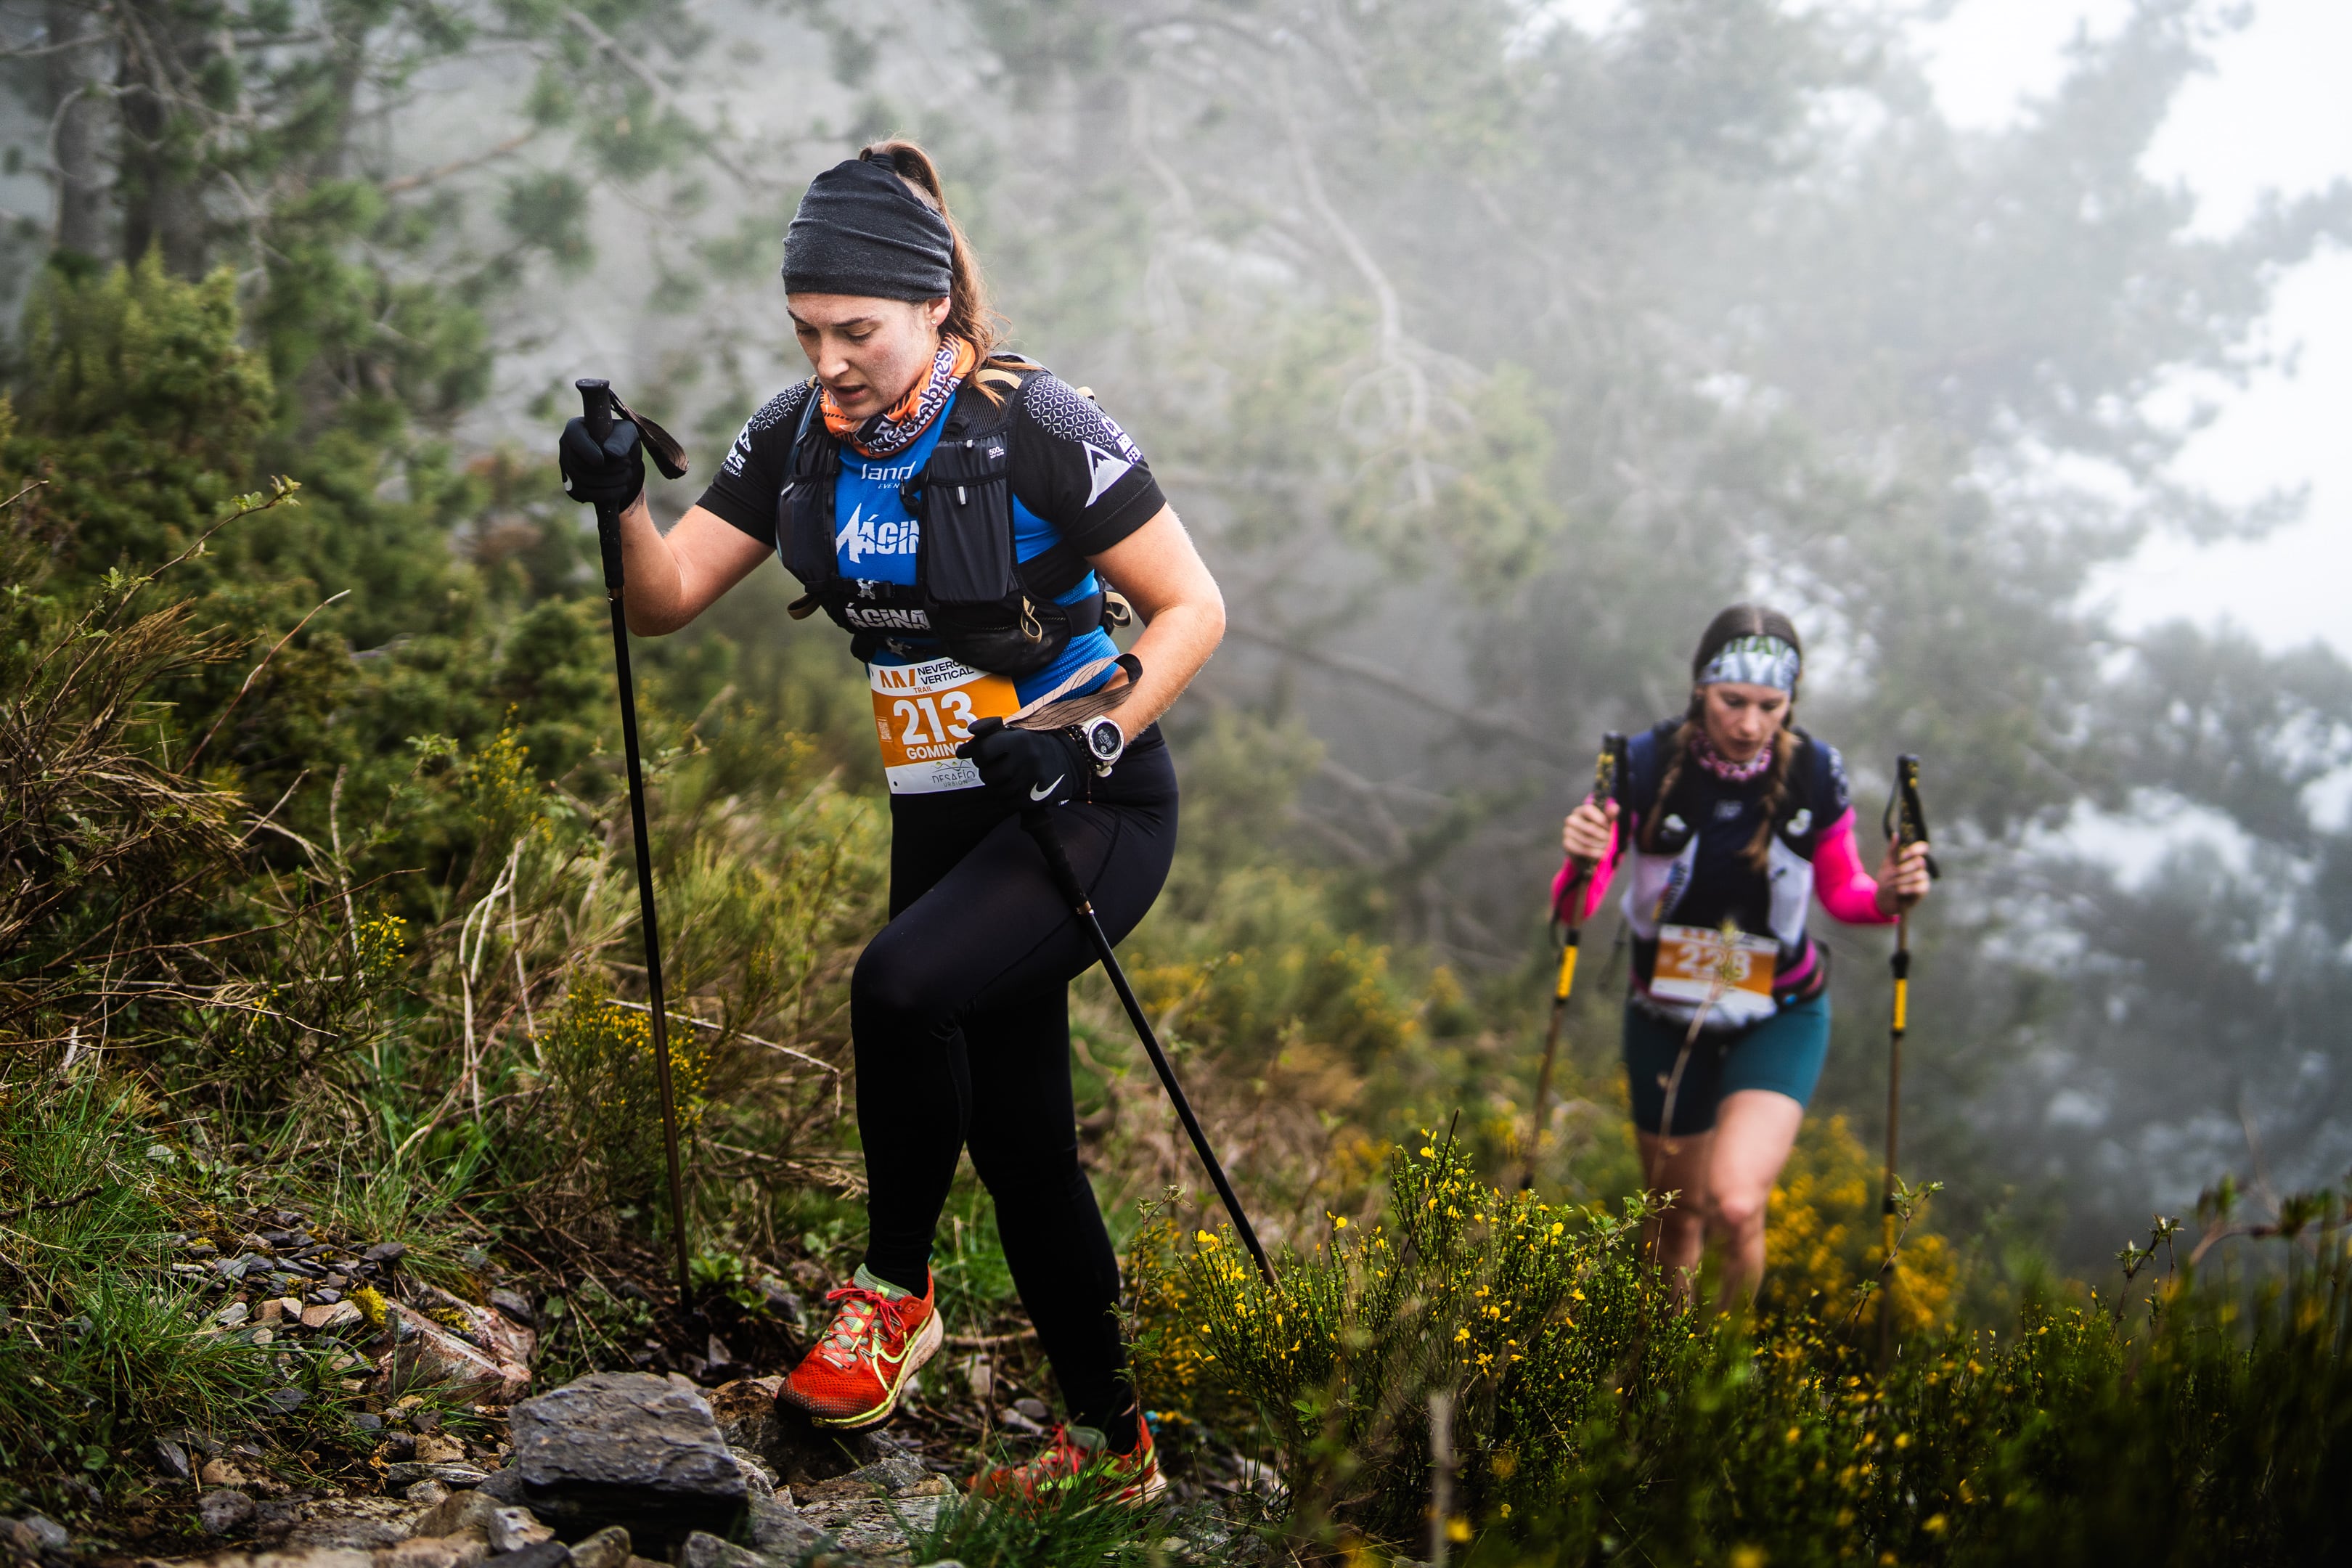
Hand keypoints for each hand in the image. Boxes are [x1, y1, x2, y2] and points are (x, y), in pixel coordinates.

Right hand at [560, 416, 644, 507]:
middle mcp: (566, 448)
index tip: (603, 459)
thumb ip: (621, 438)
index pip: (573, 437)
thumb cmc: (621, 439)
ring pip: (581, 482)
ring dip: (610, 482)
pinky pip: (584, 495)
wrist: (621, 459)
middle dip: (608, 468)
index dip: (587, 450)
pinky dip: (606, 494)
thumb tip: (611, 452)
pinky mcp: (573, 487)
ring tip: (628, 475)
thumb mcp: (627, 432)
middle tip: (628, 464)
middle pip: (579, 464)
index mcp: (576, 428)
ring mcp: (567, 469)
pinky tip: (622, 488)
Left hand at [955, 718, 1088, 805]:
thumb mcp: (1016, 732)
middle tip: (998, 768)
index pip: (982, 751)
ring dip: (998, 786)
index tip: (983, 755)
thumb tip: (961, 751)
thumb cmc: (1036, 744)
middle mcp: (1027, 760)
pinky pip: (1010, 803)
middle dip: (988, 772)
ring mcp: (1034, 781)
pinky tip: (1018, 788)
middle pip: (987, 775)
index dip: (978, 755)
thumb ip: (988, 737)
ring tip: (1009, 778)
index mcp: (1020, 740)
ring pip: (998, 791)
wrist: (1072, 757)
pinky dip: (1009, 797)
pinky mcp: (1038, 798)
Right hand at [1562, 795, 1616, 865]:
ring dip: (1600, 845)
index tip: (1609, 827)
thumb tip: (1615, 807)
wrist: (1587, 847)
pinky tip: (1601, 853)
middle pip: (1589, 828)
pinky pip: (1581, 849)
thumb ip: (1610, 815)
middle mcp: (1571, 819)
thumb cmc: (1597, 830)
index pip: (1588, 810)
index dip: (1600, 819)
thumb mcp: (1605, 822)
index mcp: (1580, 811)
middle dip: (1603, 836)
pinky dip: (1594, 852)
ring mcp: (1567, 832)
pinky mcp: (1567, 843)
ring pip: (1587, 840)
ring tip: (1607, 847)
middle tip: (1611, 840)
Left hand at [1874, 840, 1933, 915]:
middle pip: (1920, 862)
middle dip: (1904, 868)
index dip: (1915, 849)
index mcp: (1912, 857)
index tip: (1903, 856)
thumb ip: (1892, 850)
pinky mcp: (1923, 889)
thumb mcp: (1887, 864)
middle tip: (1894, 874)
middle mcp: (1920, 866)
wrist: (1884, 898)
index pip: (1922, 847)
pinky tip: (1899, 891)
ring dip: (1902, 880)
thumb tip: (1895, 834)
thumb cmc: (1887, 879)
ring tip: (1894, 885)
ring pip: (1918, 875)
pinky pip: (1918, 887)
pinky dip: (1906, 888)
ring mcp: (1923, 878)